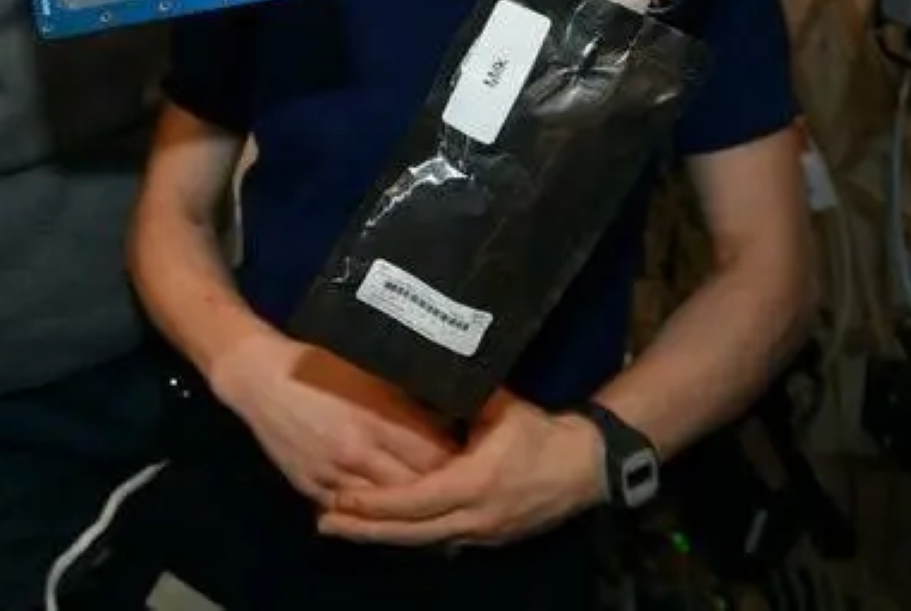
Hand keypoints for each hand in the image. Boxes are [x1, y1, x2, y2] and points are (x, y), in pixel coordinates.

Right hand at [212, 330, 456, 504]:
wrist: (260, 378)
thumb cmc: (320, 365)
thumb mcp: (370, 373)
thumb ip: (407, 400)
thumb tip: (448, 417)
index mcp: (377, 419)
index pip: (434, 457)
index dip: (459, 463)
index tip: (477, 460)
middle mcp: (359, 454)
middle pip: (415, 489)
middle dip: (441, 491)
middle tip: (463, 490)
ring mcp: (334, 476)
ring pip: (386, 509)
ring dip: (410, 509)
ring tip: (435, 507)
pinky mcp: (313, 489)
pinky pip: (353, 513)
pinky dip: (375, 515)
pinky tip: (393, 514)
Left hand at [318, 391, 603, 546]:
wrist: (587, 468)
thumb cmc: (541, 433)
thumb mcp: (500, 408)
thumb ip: (460, 395)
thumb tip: (423, 370)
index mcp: (473, 484)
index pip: (414, 500)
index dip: (376, 502)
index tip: (341, 498)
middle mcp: (473, 517)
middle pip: (410, 531)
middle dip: (365, 529)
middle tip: (323, 523)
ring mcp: (481, 533)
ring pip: (422, 541)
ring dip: (382, 536)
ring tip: (342, 528)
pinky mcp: (488, 538)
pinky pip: (440, 540)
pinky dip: (410, 536)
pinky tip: (385, 531)